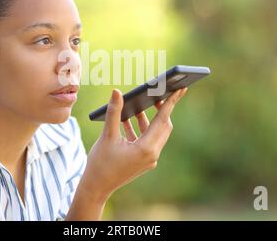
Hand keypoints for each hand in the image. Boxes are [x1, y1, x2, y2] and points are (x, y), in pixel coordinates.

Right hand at [79, 87, 187, 202]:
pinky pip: (148, 141)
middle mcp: (152, 155)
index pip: (162, 120)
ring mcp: (149, 160)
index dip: (170, 103)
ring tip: (138, 106)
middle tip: (160, 94)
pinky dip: (141, 130)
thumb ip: (114, 112)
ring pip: (156, 134)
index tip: (180, 89)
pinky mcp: (144, 162)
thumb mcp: (107, 135)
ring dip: (148, 120)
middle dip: (163, 110)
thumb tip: (117, 92)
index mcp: (146, 148)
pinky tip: (128, 121)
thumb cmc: (100, 162)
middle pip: (164, 127)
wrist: (96, 187)